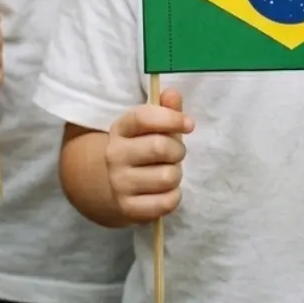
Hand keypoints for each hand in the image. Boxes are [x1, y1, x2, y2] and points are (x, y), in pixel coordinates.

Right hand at [106, 89, 193, 223]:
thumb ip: (166, 109)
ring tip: (167, 172)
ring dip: (176, 174)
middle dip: (178, 150)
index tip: (189, 124)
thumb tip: (172, 94)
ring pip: (167, 177)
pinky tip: (165, 191)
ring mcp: (118, 183)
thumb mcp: (153, 126)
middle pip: (159, 147)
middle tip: (177, 154)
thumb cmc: (144, 148)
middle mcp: (114, 154)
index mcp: (121, 128)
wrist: (117, 185)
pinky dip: (174, 196)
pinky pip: (166, 202)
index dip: (171, 118)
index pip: (144, 117)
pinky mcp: (127, 208)